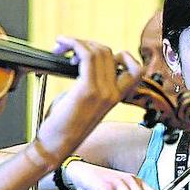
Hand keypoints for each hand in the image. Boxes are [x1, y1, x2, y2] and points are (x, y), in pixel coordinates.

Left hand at [36, 38, 142, 161]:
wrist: (55, 146)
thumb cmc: (63, 126)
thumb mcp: (82, 101)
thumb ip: (89, 82)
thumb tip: (79, 60)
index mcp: (115, 97)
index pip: (135, 69)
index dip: (119, 55)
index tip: (96, 57)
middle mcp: (113, 93)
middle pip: (109, 52)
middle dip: (87, 44)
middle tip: (67, 49)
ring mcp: (103, 92)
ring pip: (98, 51)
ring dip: (77, 42)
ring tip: (62, 48)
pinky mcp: (87, 90)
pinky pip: (86, 55)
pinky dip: (73, 43)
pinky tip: (62, 44)